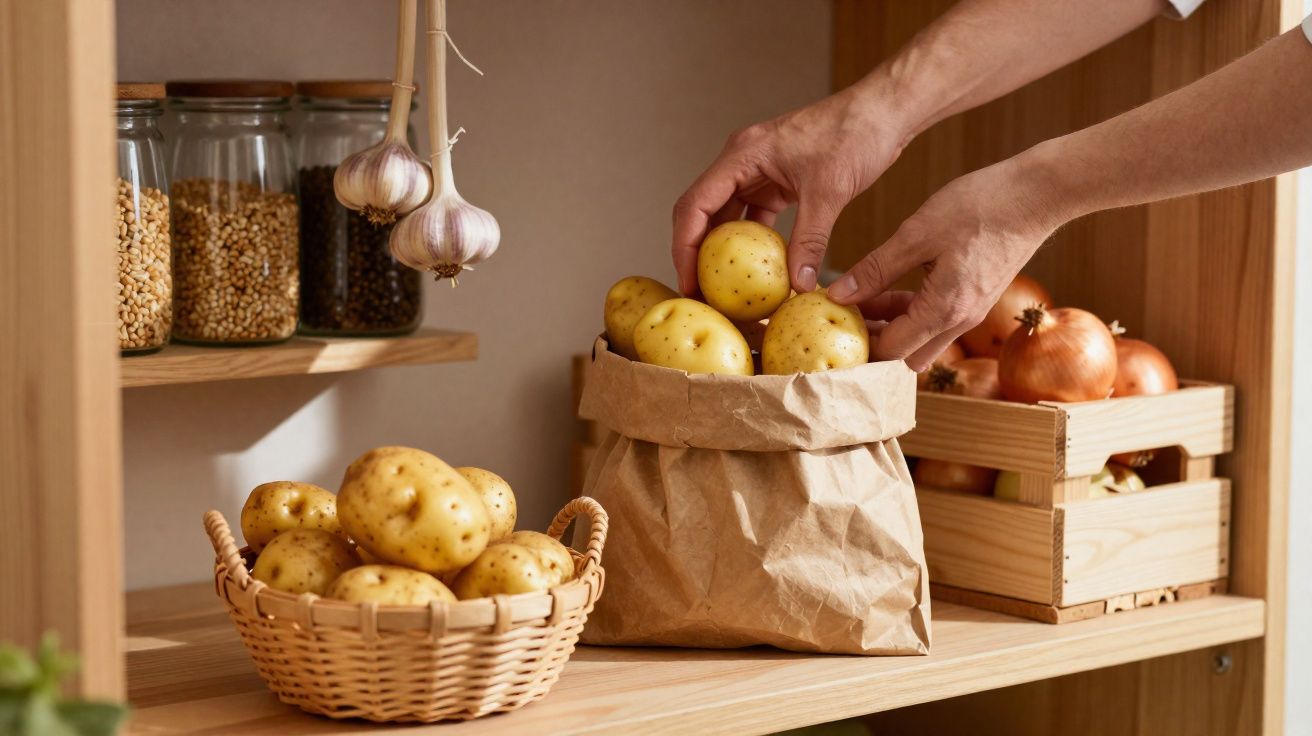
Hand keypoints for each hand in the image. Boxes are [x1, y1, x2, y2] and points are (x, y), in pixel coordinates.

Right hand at [671, 84, 913, 295]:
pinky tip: (757, 270)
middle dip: (696, 253)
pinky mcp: (777, 180)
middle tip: (700, 292)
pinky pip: (753, 216)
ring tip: (722, 287)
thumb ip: (810, 240)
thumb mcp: (829, 191)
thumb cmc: (856, 133)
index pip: (695, 204)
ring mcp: (758, 171)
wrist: (884, 112)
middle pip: (702, 211)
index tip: (688, 281)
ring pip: (726, 215)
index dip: (684, 246)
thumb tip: (798, 284)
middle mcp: (742, 161)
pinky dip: (752, 243)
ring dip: (721, 250)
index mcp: (742, 154)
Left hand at [830, 154, 1066, 370]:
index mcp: (944, 309)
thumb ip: (875, 269)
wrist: (1038, 194)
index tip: (830, 322)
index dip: (857, 341)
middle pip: (905, 354)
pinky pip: (936, 321)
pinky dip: (910, 313)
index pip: (890, 350)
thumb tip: (838, 294)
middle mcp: (960, 321)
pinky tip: (888, 288)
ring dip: (891, 326)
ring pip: (921, 339)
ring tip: (859, 298)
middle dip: (872, 341)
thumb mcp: (916, 234)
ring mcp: (971, 312)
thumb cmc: (980, 206)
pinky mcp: (975, 298)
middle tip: (841, 316)